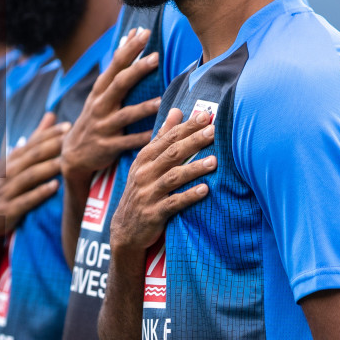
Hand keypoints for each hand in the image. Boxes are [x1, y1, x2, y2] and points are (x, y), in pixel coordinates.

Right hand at [0, 113, 67, 231]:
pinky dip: (39, 193)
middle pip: (31, 157)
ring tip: (65, 161)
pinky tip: (54, 187)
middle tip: (70, 138)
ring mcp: (6, 192)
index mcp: (9, 162)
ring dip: (46, 168)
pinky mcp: (8, 211)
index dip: (48, 134)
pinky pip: (25, 201)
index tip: (67, 126)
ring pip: (28, 177)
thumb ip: (31, 142)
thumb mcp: (10, 164)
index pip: (30, 144)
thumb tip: (50, 116)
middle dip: (50, 146)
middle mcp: (7, 174)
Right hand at [62, 27, 161, 184]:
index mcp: (100, 90)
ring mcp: (103, 126)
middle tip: (156, 57)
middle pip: (119, 84)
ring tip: (161, 100)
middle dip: (137, 70)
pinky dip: (142, 138)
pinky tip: (157, 133)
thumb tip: (132, 34)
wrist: (74, 153)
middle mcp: (100, 105)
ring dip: (143, 108)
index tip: (144, 33)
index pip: (115, 65)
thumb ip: (118, 65)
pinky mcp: (108, 146)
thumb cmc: (95, 116)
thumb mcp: (101, 91)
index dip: (129, 49)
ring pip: (125, 115)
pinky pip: (127, 142)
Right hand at [109, 108, 215, 255]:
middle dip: (193, 142)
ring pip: (173, 177)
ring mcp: (148, 193)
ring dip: (194, 168)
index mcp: (144, 158)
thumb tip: (176, 110)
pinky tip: (205, 190)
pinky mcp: (153, 213)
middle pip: (171, 154)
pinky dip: (189, 196)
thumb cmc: (142, 190)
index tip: (204, 116)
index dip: (186, 127)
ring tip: (214, 161)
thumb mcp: (147, 162)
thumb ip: (162, 137)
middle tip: (213, 131)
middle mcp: (144, 173)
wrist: (125, 229)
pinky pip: (173, 203)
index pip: (167, 138)